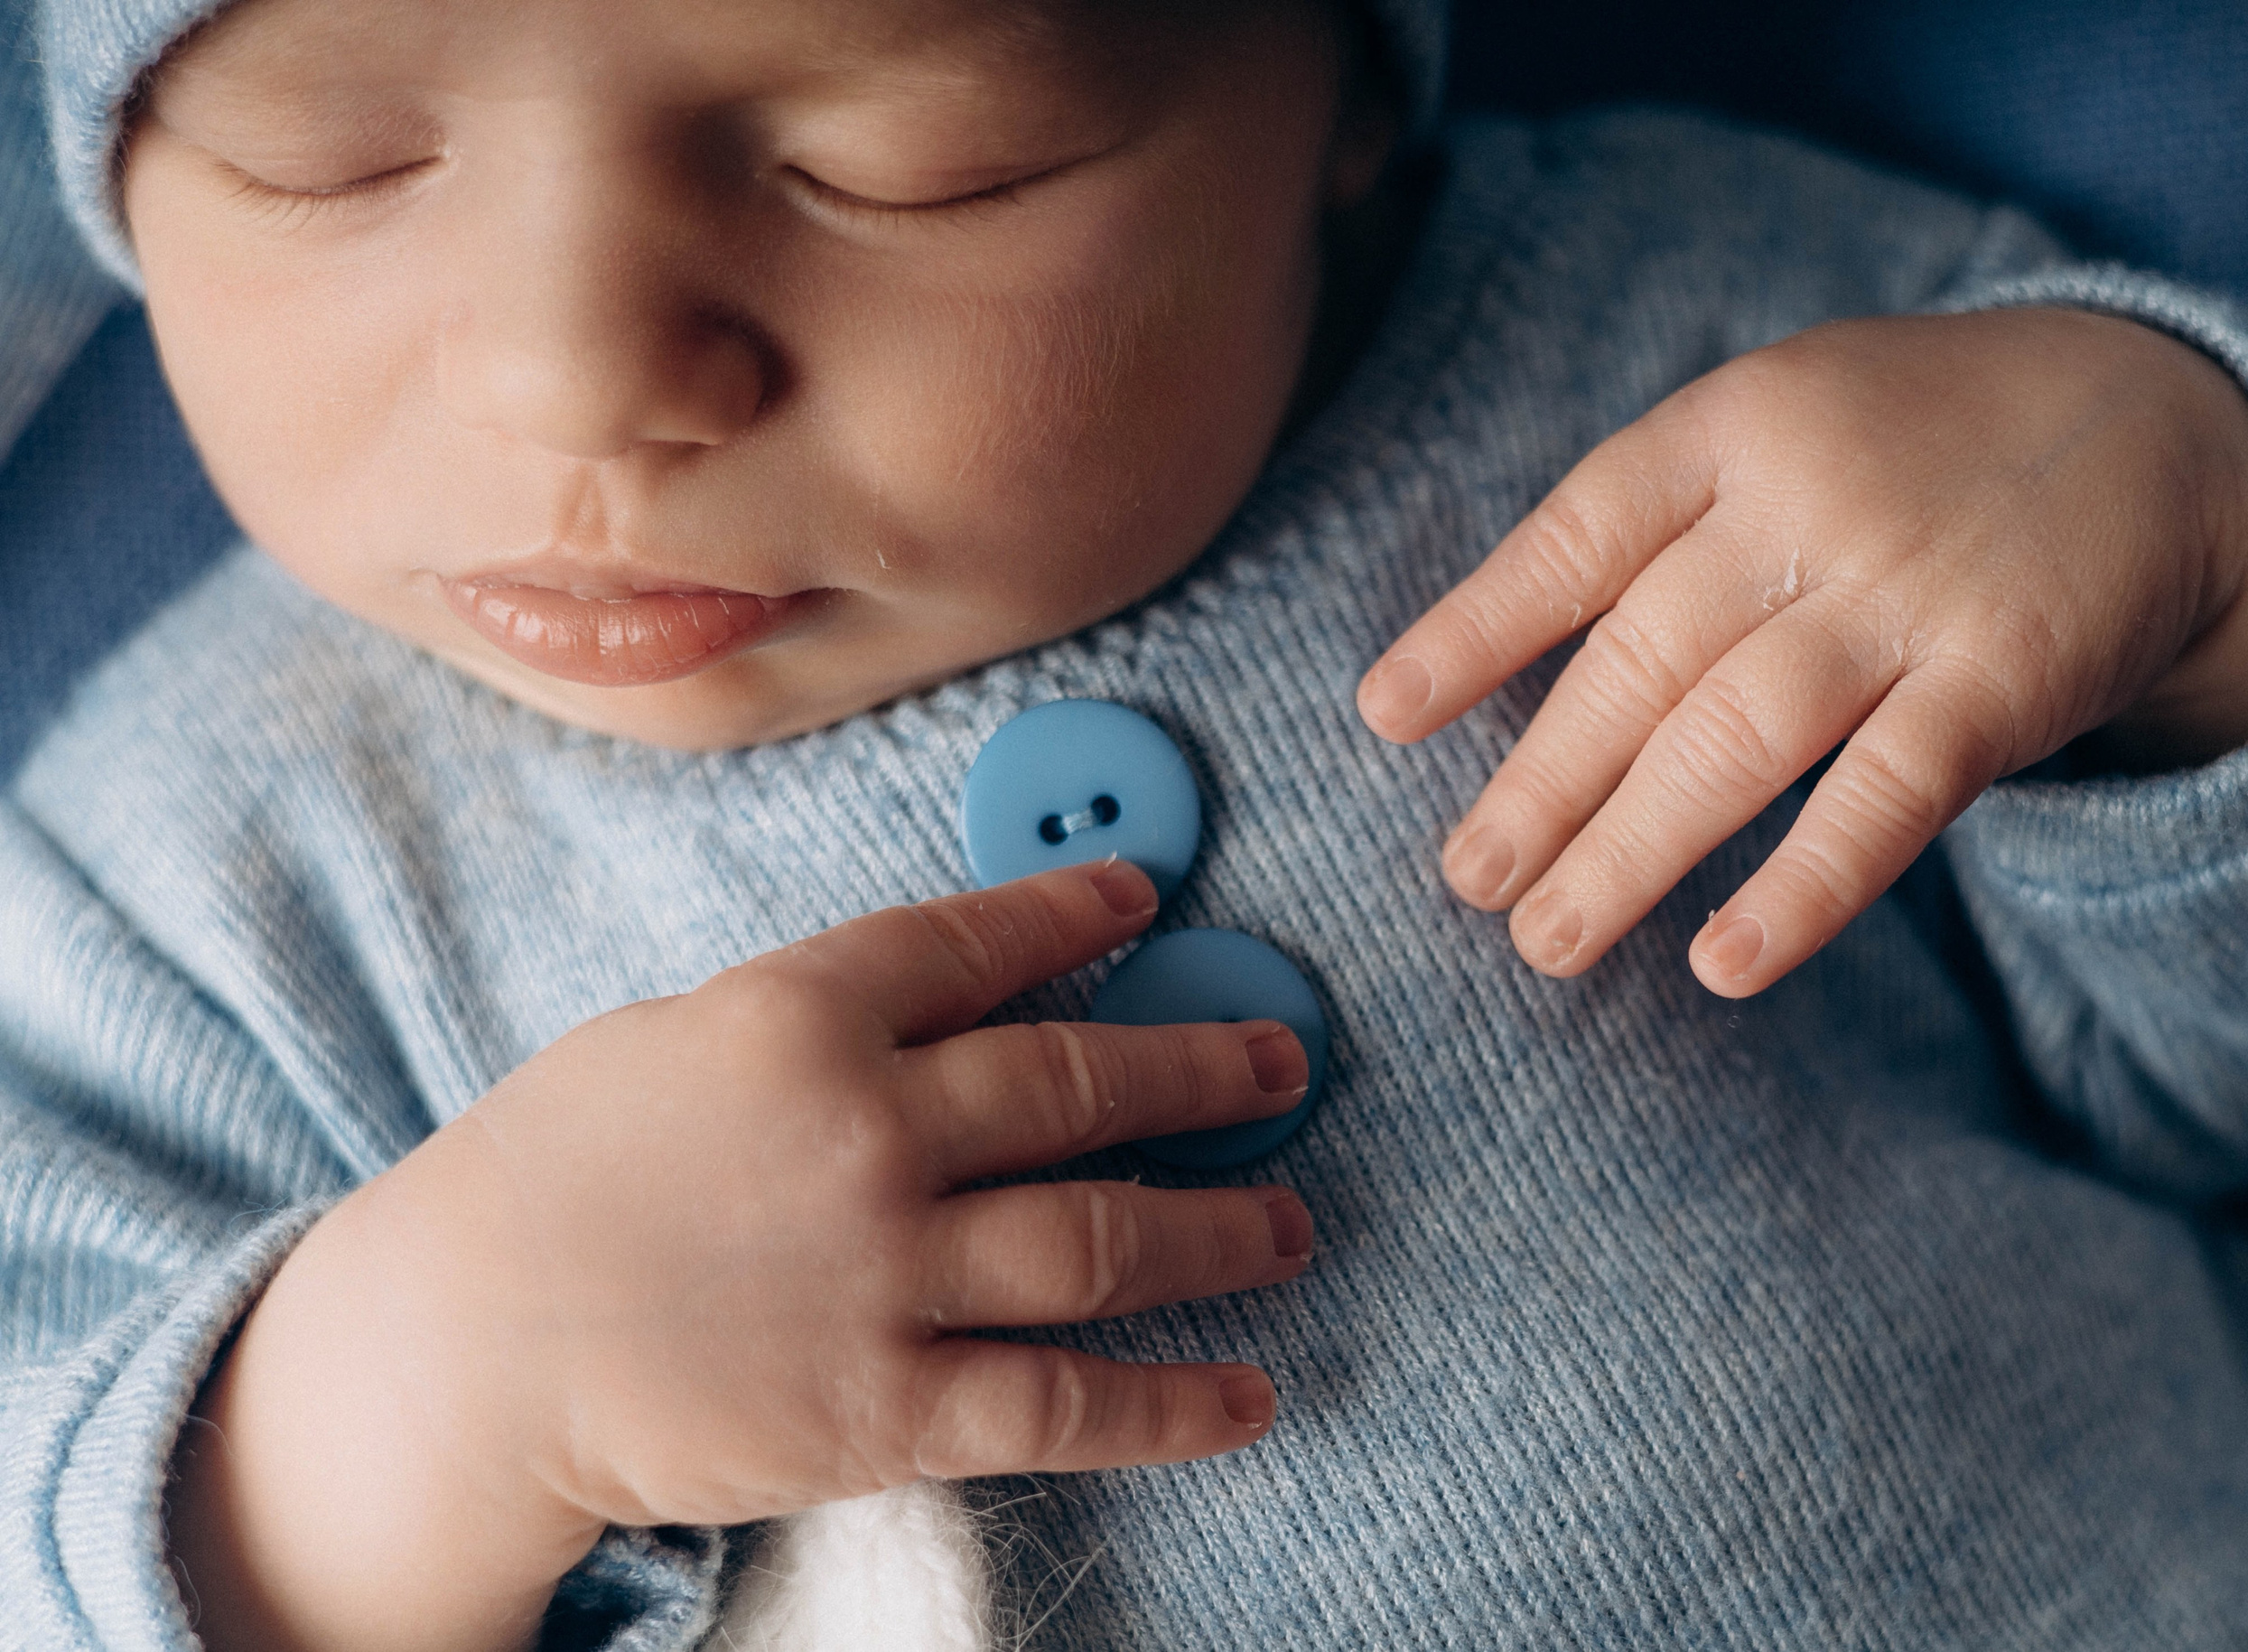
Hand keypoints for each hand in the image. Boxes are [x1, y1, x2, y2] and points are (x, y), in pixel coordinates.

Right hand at [168, 860, 1312, 1651]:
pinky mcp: (880, 1408)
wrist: (458, 1348)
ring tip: (1289, 1221)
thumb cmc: (550, 1174)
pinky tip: (1248, 1397)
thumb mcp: (675, 1039)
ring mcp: (881, 1271)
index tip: (1146, 899)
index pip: (980, 941)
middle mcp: (865, 1129)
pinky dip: (1169, 1406)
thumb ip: (817, 1015)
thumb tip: (952, 1000)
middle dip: (1200, 1068)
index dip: (1077, 911)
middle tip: (1276, 1063)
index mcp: (799, 1014)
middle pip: (1078, 1082)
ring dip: (1220, 1227)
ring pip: (1101, 1239)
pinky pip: (1060, 1403)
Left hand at [1358, 309, 2247, 996]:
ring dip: (1629, 852)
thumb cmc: (1910, 444)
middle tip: (1467, 882)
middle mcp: (1806, 504)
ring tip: (1544, 940)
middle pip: (1640, 662)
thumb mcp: (1781, 422)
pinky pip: (1886, 798)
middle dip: (1540, 785)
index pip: (1579, 534)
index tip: (1387, 714)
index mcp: (1732, 428)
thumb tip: (1509, 669)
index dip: (1477, 628)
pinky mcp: (2003, 677)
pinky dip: (1804, 886)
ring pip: (1737, 739)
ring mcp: (1906, 592)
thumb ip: (1665, 522)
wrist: (2156, 419)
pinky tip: (1723, 964)